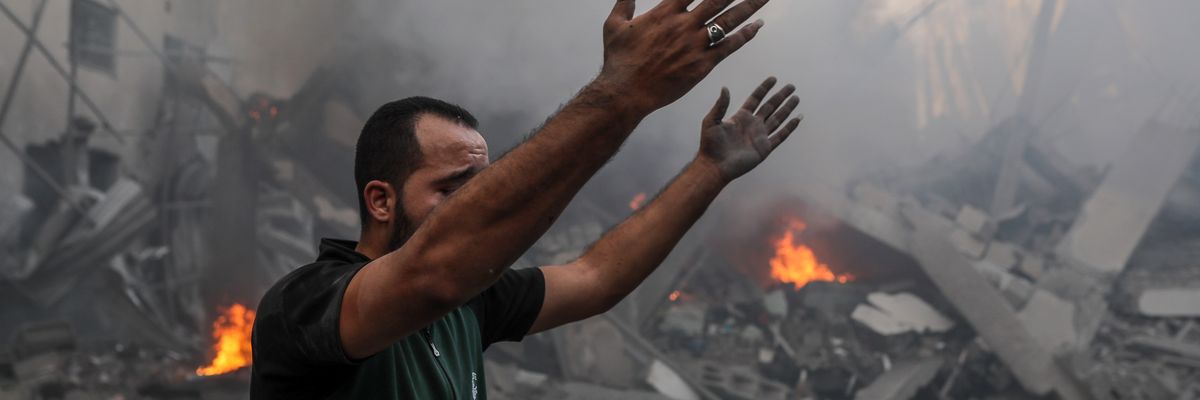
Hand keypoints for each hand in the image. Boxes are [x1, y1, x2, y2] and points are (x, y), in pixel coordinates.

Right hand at [595, 0, 770, 111]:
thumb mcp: (614, 25)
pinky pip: (729, 47)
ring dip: (749, 7)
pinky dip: (745, 36)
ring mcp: (695, 44)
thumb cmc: (619, 60)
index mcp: (666, 12)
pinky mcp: (702, 64)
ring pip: (729, 20)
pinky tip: (757, 27)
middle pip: (718, 0)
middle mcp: (684, 25)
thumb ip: (624, 3)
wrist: (626, 91)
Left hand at [696, 77, 800, 181]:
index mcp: (741, 117)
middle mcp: (752, 124)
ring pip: (778, 119)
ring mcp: (760, 136)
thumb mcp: (711, 121)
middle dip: (780, 96)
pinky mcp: (764, 148)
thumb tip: (725, 88)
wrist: (715, 165)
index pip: (756, 98)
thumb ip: (720, 105)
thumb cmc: (710, 145)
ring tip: (796, 98)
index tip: (773, 79)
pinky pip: (780, 136)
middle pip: (770, 106)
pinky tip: (797, 119)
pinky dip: (789, 128)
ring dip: (787, 109)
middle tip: (791, 86)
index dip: (764, 88)